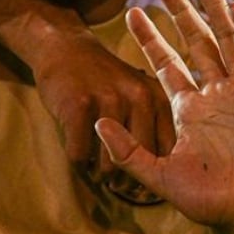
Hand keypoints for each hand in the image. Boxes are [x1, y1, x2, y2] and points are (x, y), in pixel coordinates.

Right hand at [27, 30, 175, 175]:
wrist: (66, 50)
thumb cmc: (105, 83)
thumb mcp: (140, 95)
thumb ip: (155, 127)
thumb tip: (157, 180)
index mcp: (160, 99)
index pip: (167, 153)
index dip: (156, 174)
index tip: (142, 183)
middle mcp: (140, 99)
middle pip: (140, 164)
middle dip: (127, 182)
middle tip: (116, 184)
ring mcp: (109, 100)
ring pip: (109, 166)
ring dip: (100, 176)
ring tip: (97, 171)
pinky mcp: (79, 106)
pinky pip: (80, 156)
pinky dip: (79, 164)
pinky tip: (79, 157)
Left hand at [95, 0, 233, 233]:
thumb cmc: (213, 201)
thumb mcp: (160, 176)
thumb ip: (129, 151)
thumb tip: (98, 123)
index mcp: (188, 111)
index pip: (166, 64)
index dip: (150, 39)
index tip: (132, 13)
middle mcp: (214, 94)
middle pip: (194, 40)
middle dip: (179, 10)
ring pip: (225, 37)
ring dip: (214, 6)